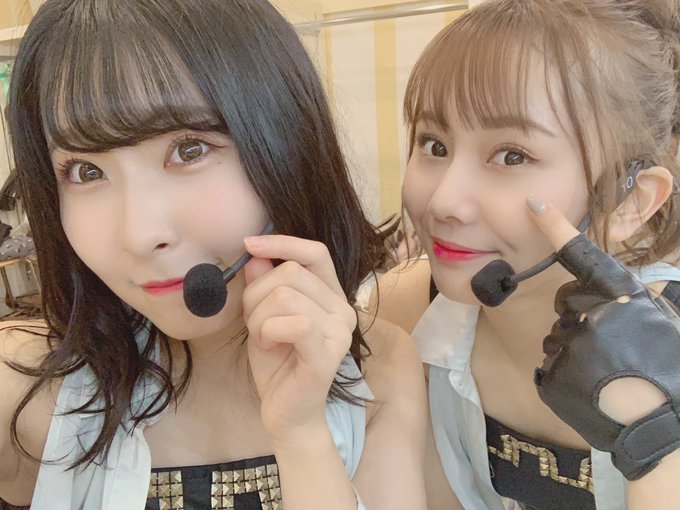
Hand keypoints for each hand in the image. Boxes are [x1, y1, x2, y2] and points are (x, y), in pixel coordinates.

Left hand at [242, 234, 356, 446]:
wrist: (287, 413)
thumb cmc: (277, 364)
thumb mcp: (262, 316)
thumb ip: (262, 285)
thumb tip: (256, 256)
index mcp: (331, 295)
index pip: (315, 252)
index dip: (282, 242)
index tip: (248, 244)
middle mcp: (344, 308)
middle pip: (290, 273)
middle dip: (257, 296)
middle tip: (256, 325)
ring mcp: (341, 330)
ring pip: (286, 295)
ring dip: (259, 318)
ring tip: (264, 339)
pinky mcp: (329, 352)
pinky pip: (293, 323)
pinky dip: (268, 332)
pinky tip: (269, 348)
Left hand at [527, 197, 679, 479]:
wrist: (662, 428)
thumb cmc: (669, 372)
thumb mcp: (667, 324)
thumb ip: (648, 300)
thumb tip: (650, 283)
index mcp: (619, 296)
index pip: (581, 254)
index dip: (555, 226)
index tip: (533, 204)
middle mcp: (589, 313)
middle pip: (565, 302)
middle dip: (580, 317)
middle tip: (609, 348)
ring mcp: (566, 343)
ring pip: (556, 336)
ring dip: (574, 350)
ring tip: (603, 374)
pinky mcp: (550, 373)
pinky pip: (548, 365)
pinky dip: (564, 376)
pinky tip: (588, 389)